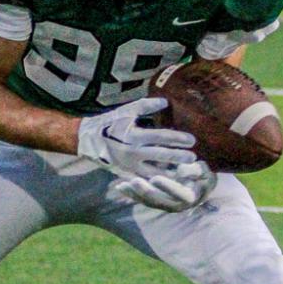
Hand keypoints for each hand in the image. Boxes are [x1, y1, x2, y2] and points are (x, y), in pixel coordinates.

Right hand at [77, 97, 195, 181]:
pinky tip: (170, 181)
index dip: (178, 139)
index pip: (162, 137)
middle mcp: (133, 153)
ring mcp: (130, 167)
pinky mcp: (126, 175)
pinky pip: (145, 180)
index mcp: (134, 136)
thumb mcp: (126, 111)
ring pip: (155, 173)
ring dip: (172, 173)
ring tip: (186, 172)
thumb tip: (166, 102)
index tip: (192, 140)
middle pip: (162, 156)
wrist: (88, 140)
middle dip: (180, 158)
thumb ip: (146, 106)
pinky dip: (158, 181)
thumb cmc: (110, 123)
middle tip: (194, 158)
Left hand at [109, 160, 217, 212]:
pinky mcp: (156, 203)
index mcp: (191, 197)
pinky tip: (119, 186)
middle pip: (160, 201)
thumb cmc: (203, 176)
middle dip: (146, 191)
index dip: (167, 187)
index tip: (156, 178)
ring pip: (148, 202)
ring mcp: (165, 206)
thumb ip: (196, 170)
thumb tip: (181, 171)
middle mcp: (177, 205)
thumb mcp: (205, 172)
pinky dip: (131, 194)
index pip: (180, 194)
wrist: (199, 188)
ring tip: (122, 185)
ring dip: (135, 194)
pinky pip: (143, 200)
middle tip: (134, 181)